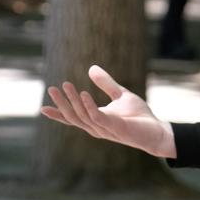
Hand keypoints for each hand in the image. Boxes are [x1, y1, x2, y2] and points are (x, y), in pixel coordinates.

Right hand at [41, 65, 176, 157]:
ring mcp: (105, 129)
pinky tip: (84, 93)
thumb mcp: (121, 95)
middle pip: (73, 117)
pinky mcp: (115, 127)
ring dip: (73, 101)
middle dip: (62, 103)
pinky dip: (88, 105)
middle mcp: (97, 127)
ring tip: (66, 85)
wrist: (157, 131)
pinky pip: (97, 117)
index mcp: (96, 120)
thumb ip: (106, 83)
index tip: (43, 107)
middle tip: (52, 88)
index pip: (73, 118)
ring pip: (82, 116)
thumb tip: (91, 68)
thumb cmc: (140, 116)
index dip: (58, 113)